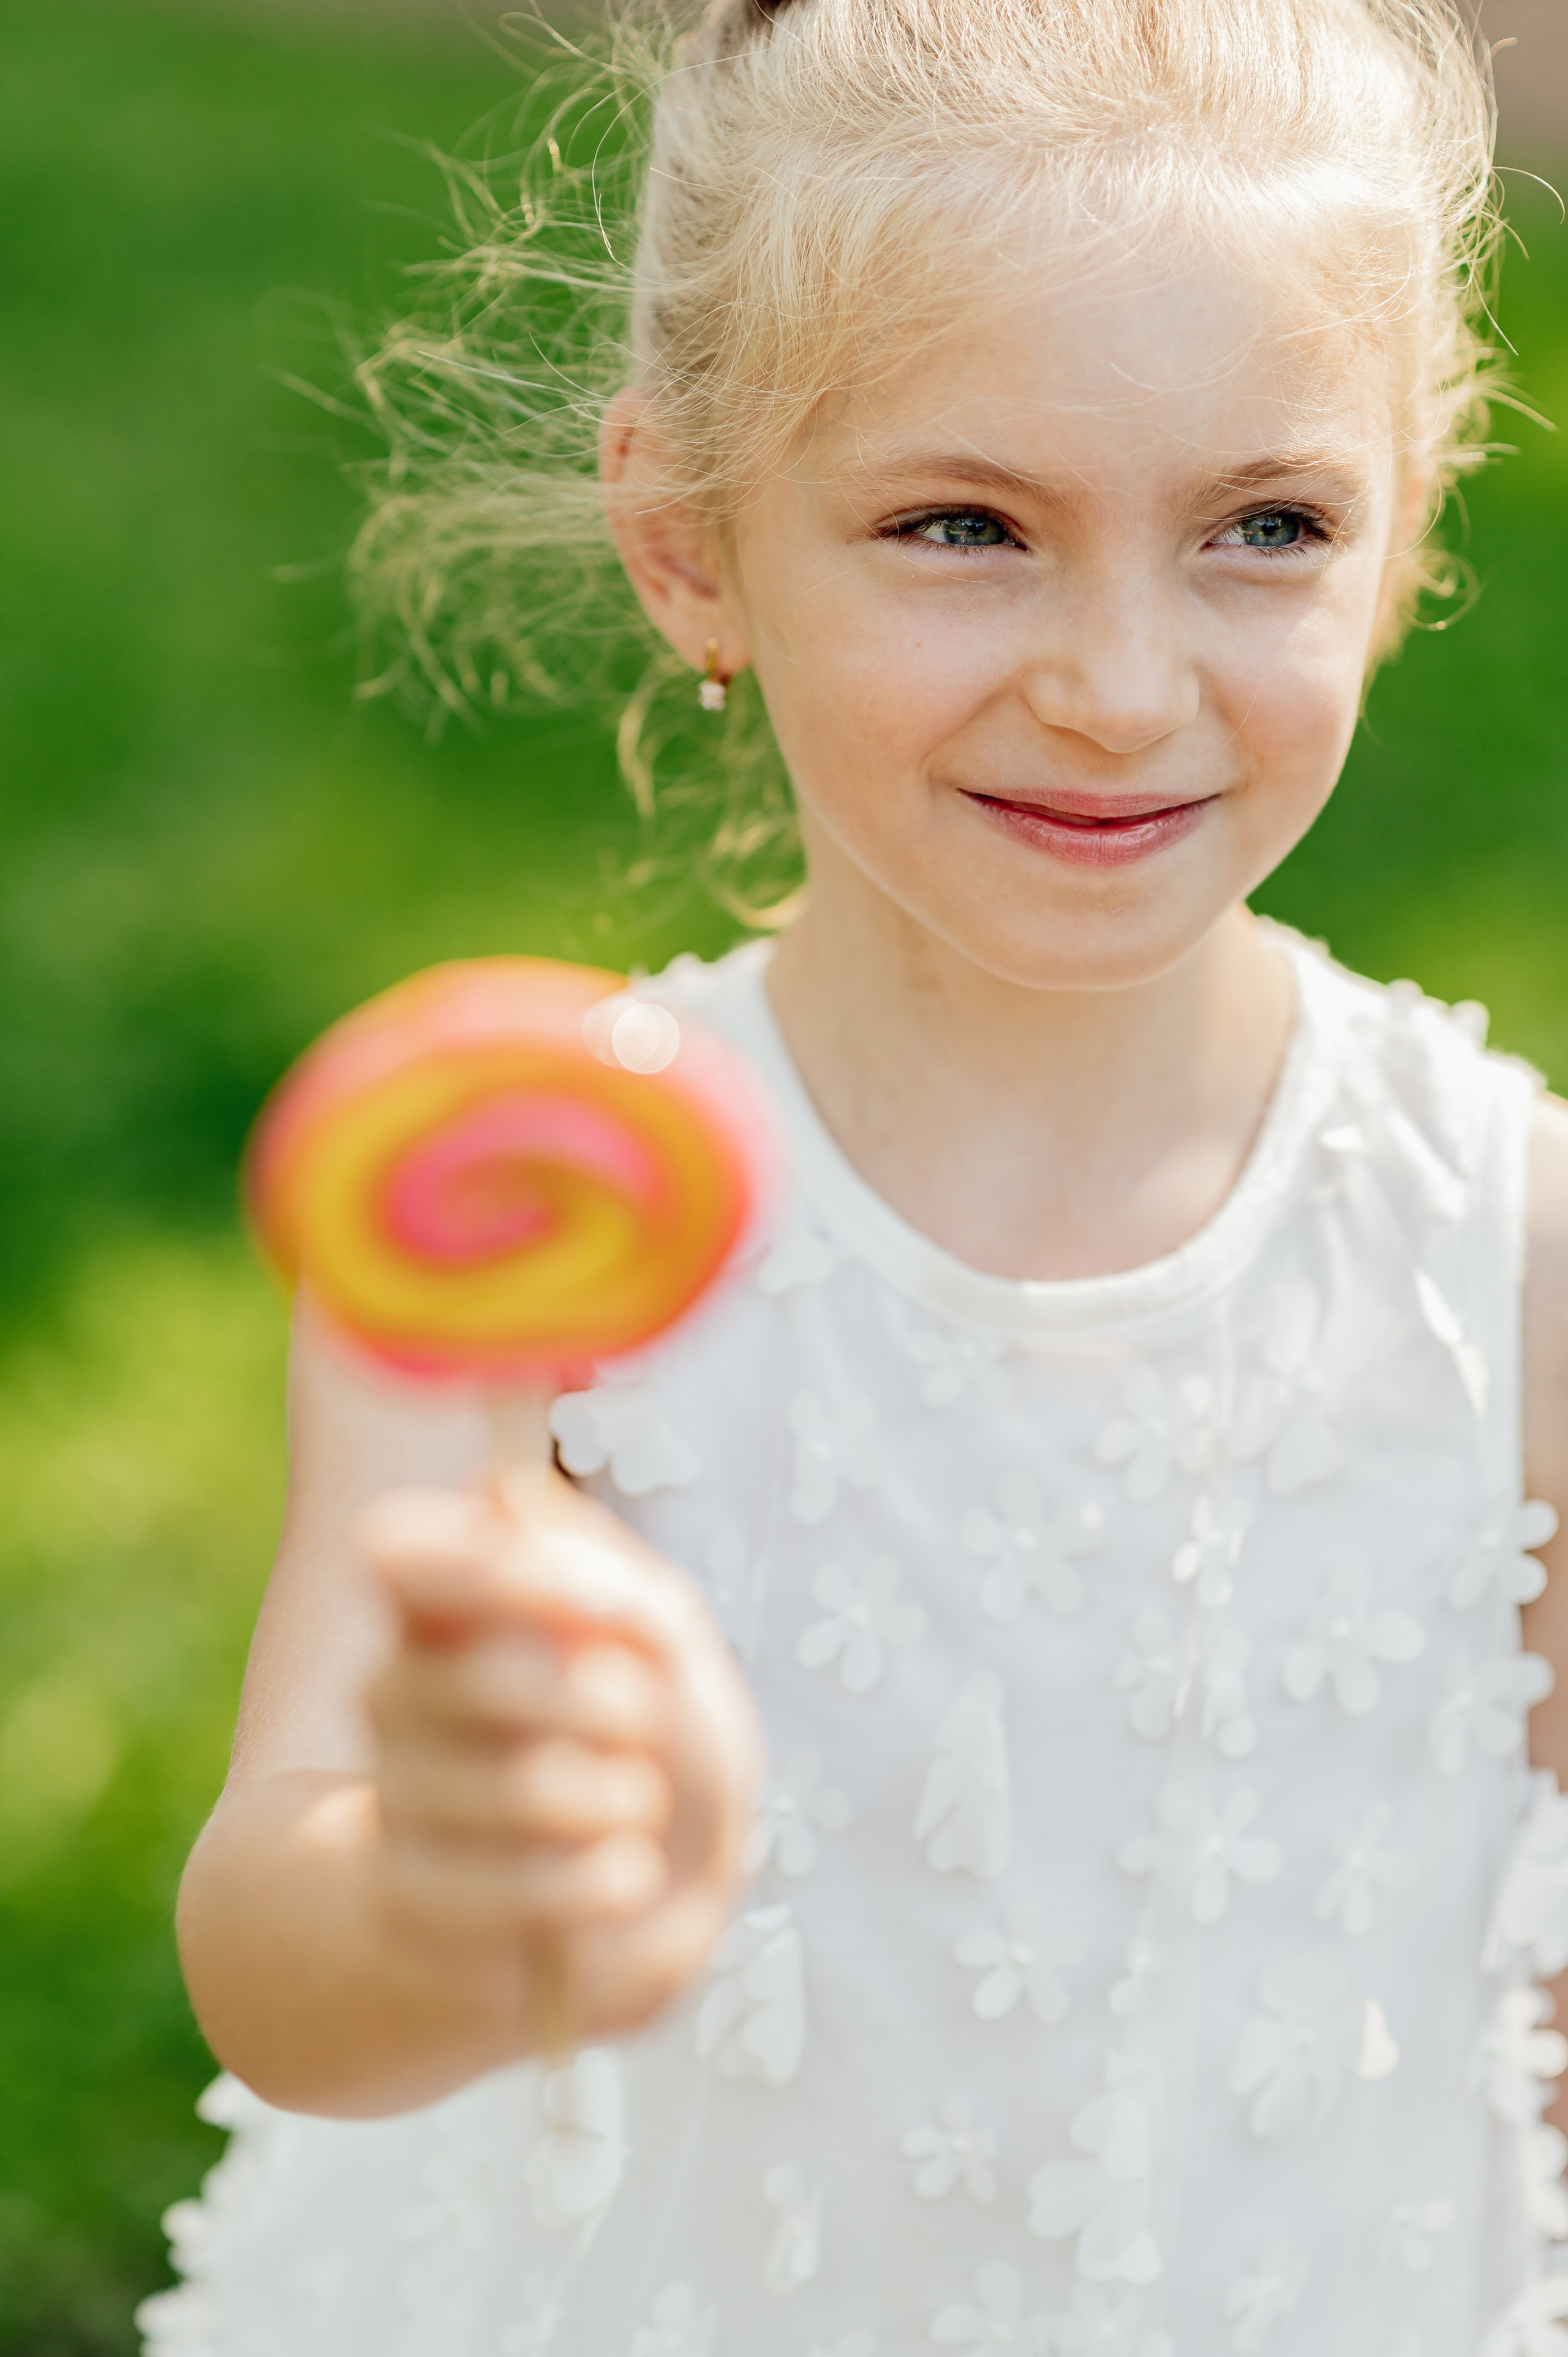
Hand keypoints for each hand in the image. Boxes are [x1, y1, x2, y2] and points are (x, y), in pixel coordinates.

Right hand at [359, 1471, 760, 2055]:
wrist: (627, 1901)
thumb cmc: (646, 1739)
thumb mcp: (658, 1637)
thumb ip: (590, 1566)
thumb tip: (492, 1489)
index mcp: (441, 1607)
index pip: (395, 1550)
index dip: (508, 1572)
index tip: (615, 1604)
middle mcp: (393, 1694)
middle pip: (487, 1676)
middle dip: (605, 1700)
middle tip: (646, 1718)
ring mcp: (395, 1801)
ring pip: (512, 1788)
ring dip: (616, 1796)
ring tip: (636, 1805)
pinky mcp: (415, 1904)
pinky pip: (511, 1891)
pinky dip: (599, 1882)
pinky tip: (624, 1875)